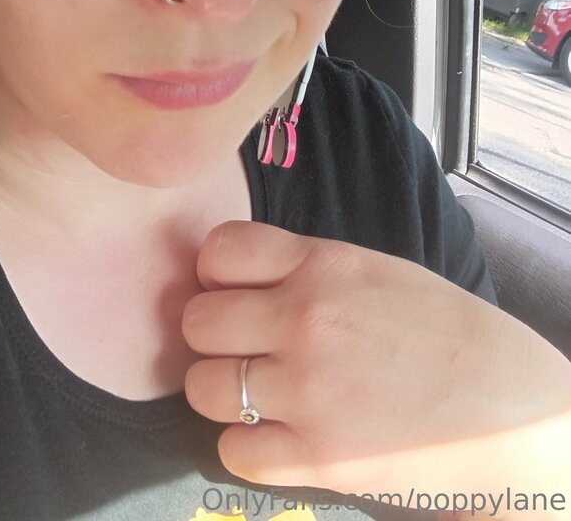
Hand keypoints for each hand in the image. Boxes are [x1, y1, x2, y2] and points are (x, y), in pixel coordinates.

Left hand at [182, 221, 570, 514]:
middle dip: (214, 335)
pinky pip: (232, 451)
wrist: (511, 412)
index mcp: (324, 265)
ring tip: (261, 394)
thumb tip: (232, 276)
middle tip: (245, 348)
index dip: (215, 274)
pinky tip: (280, 435)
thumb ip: (303, 268)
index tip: (232, 290)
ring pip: (203, 387)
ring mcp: (309, 392)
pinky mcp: (318, 458)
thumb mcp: (375, 272)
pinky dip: (247, 446)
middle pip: (197, 322)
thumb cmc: (444, 333)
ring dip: (224, 392)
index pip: (218, 251)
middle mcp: (307, 321)